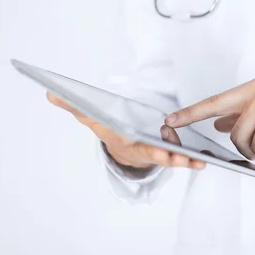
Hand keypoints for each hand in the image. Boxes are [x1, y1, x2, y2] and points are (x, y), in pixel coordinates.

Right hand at [46, 92, 205, 169]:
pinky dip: (191, 161)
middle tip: (176, 157)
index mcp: (125, 139)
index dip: (138, 143)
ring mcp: (156, 153)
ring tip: (198, 161)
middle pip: (153, 152)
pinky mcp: (169, 154)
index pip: (130, 141)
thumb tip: (50, 92)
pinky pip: (181, 158)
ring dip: (183, 161)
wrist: (123, 151)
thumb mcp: (93, 118)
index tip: (146, 145)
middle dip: (164, 155)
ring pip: (170, 158)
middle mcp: (141, 149)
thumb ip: (75, 106)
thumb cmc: (111, 130)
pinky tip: (204, 161)